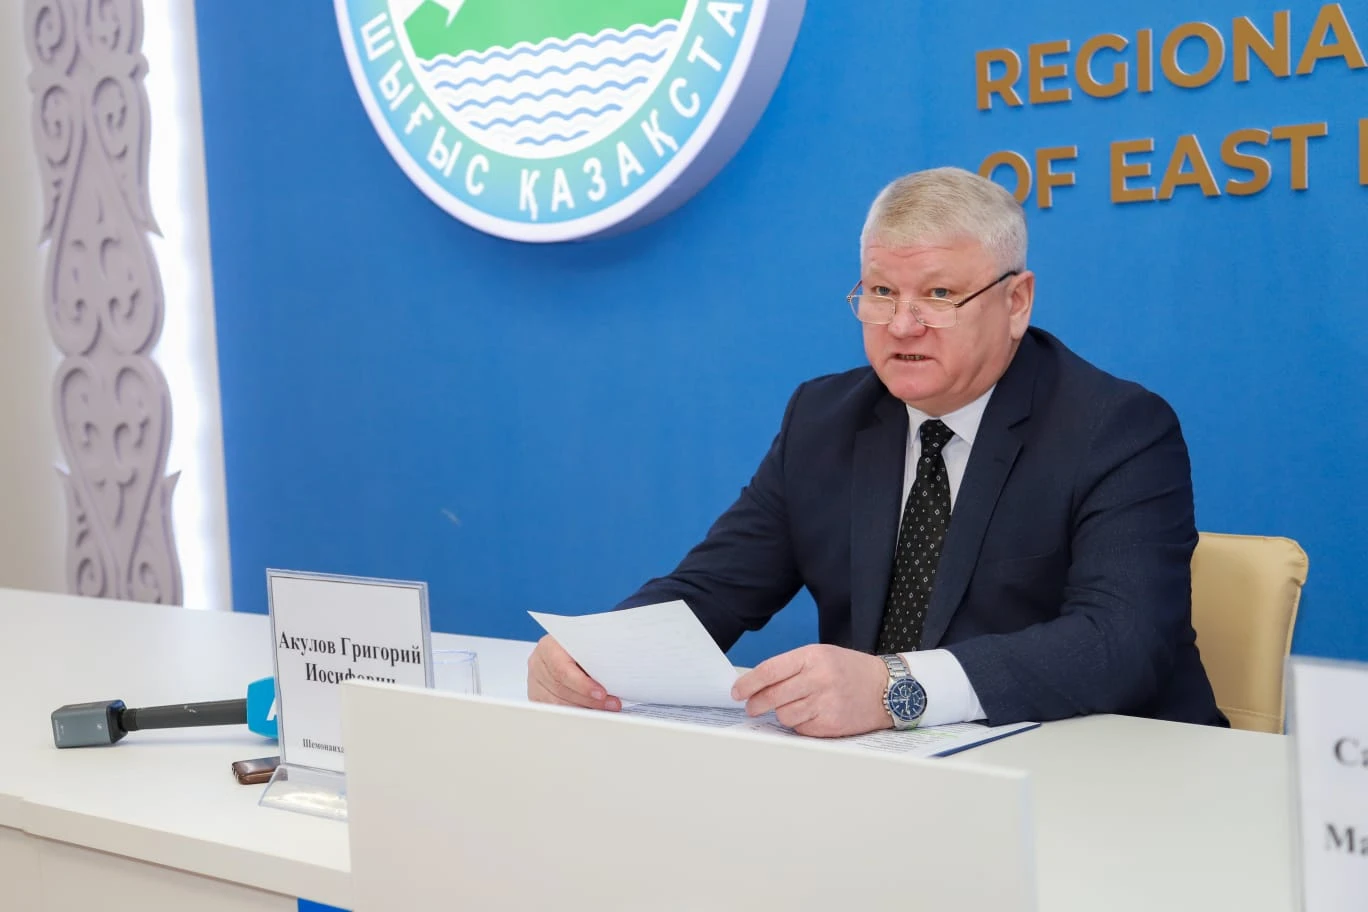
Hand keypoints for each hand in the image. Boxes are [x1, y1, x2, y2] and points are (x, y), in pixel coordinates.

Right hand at [527, 635, 620, 710]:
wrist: (563, 647)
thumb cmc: (577, 644)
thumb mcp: (585, 643)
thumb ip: (594, 657)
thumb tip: (613, 676)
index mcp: (548, 646)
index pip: (563, 670)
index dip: (583, 685)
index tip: (601, 693)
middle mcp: (538, 664)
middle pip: (562, 689)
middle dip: (589, 700)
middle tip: (610, 703)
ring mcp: (535, 681)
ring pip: (558, 703)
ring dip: (584, 708)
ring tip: (604, 708)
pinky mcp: (537, 695)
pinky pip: (555, 709)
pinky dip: (574, 712)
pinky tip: (589, 710)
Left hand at [731, 645, 889, 737]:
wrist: (887, 688)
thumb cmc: (849, 670)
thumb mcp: (821, 655)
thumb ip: (791, 668)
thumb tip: (756, 685)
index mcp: (812, 656)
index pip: (769, 671)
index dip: (748, 684)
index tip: (737, 692)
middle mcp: (818, 678)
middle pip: (772, 696)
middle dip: (756, 704)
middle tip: (751, 707)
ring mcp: (826, 703)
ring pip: (784, 715)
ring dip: (781, 714)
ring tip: (791, 708)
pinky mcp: (832, 724)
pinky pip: (801, 729)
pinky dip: (800, 725)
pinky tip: (811, 716)